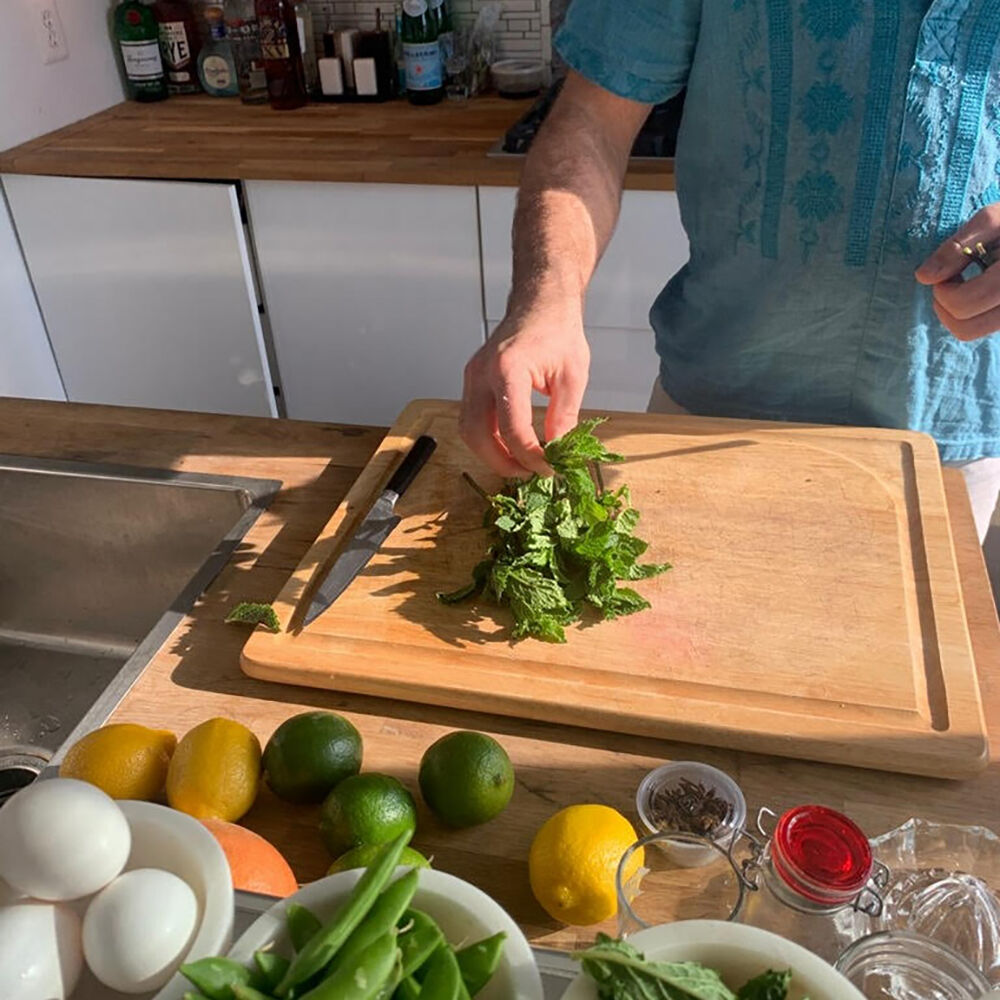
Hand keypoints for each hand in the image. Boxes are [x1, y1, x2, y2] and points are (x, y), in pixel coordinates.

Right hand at [460, 305, 589, 477]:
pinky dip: (486, 439)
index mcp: (508, 369)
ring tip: (518, 465)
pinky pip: (470, 418)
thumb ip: (564, 416)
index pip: (512, 427)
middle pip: (478, 434)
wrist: (540, 304)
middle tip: (528, 474)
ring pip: (468, 429)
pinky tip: (507, 447)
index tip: (548, 468)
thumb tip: (558, 452)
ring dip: (490, 454)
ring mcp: (471, 376)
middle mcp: (481, 373)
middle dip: (502, 462)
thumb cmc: (557, 331)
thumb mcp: (573, 376)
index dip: (529, 455)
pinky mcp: (471, 381)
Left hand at [916, 204, 999, 340]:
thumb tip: (923, 276)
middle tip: (953, 278)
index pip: (963, 303)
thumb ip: (958, 246)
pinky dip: (972, 313)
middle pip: (964, 328)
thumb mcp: (994, 220)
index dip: (943, 290)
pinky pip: (984, 326)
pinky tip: (980, 289)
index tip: (948, 270)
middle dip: (946, 304)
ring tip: (966, 283)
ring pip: (972, 332)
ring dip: (956, 312)